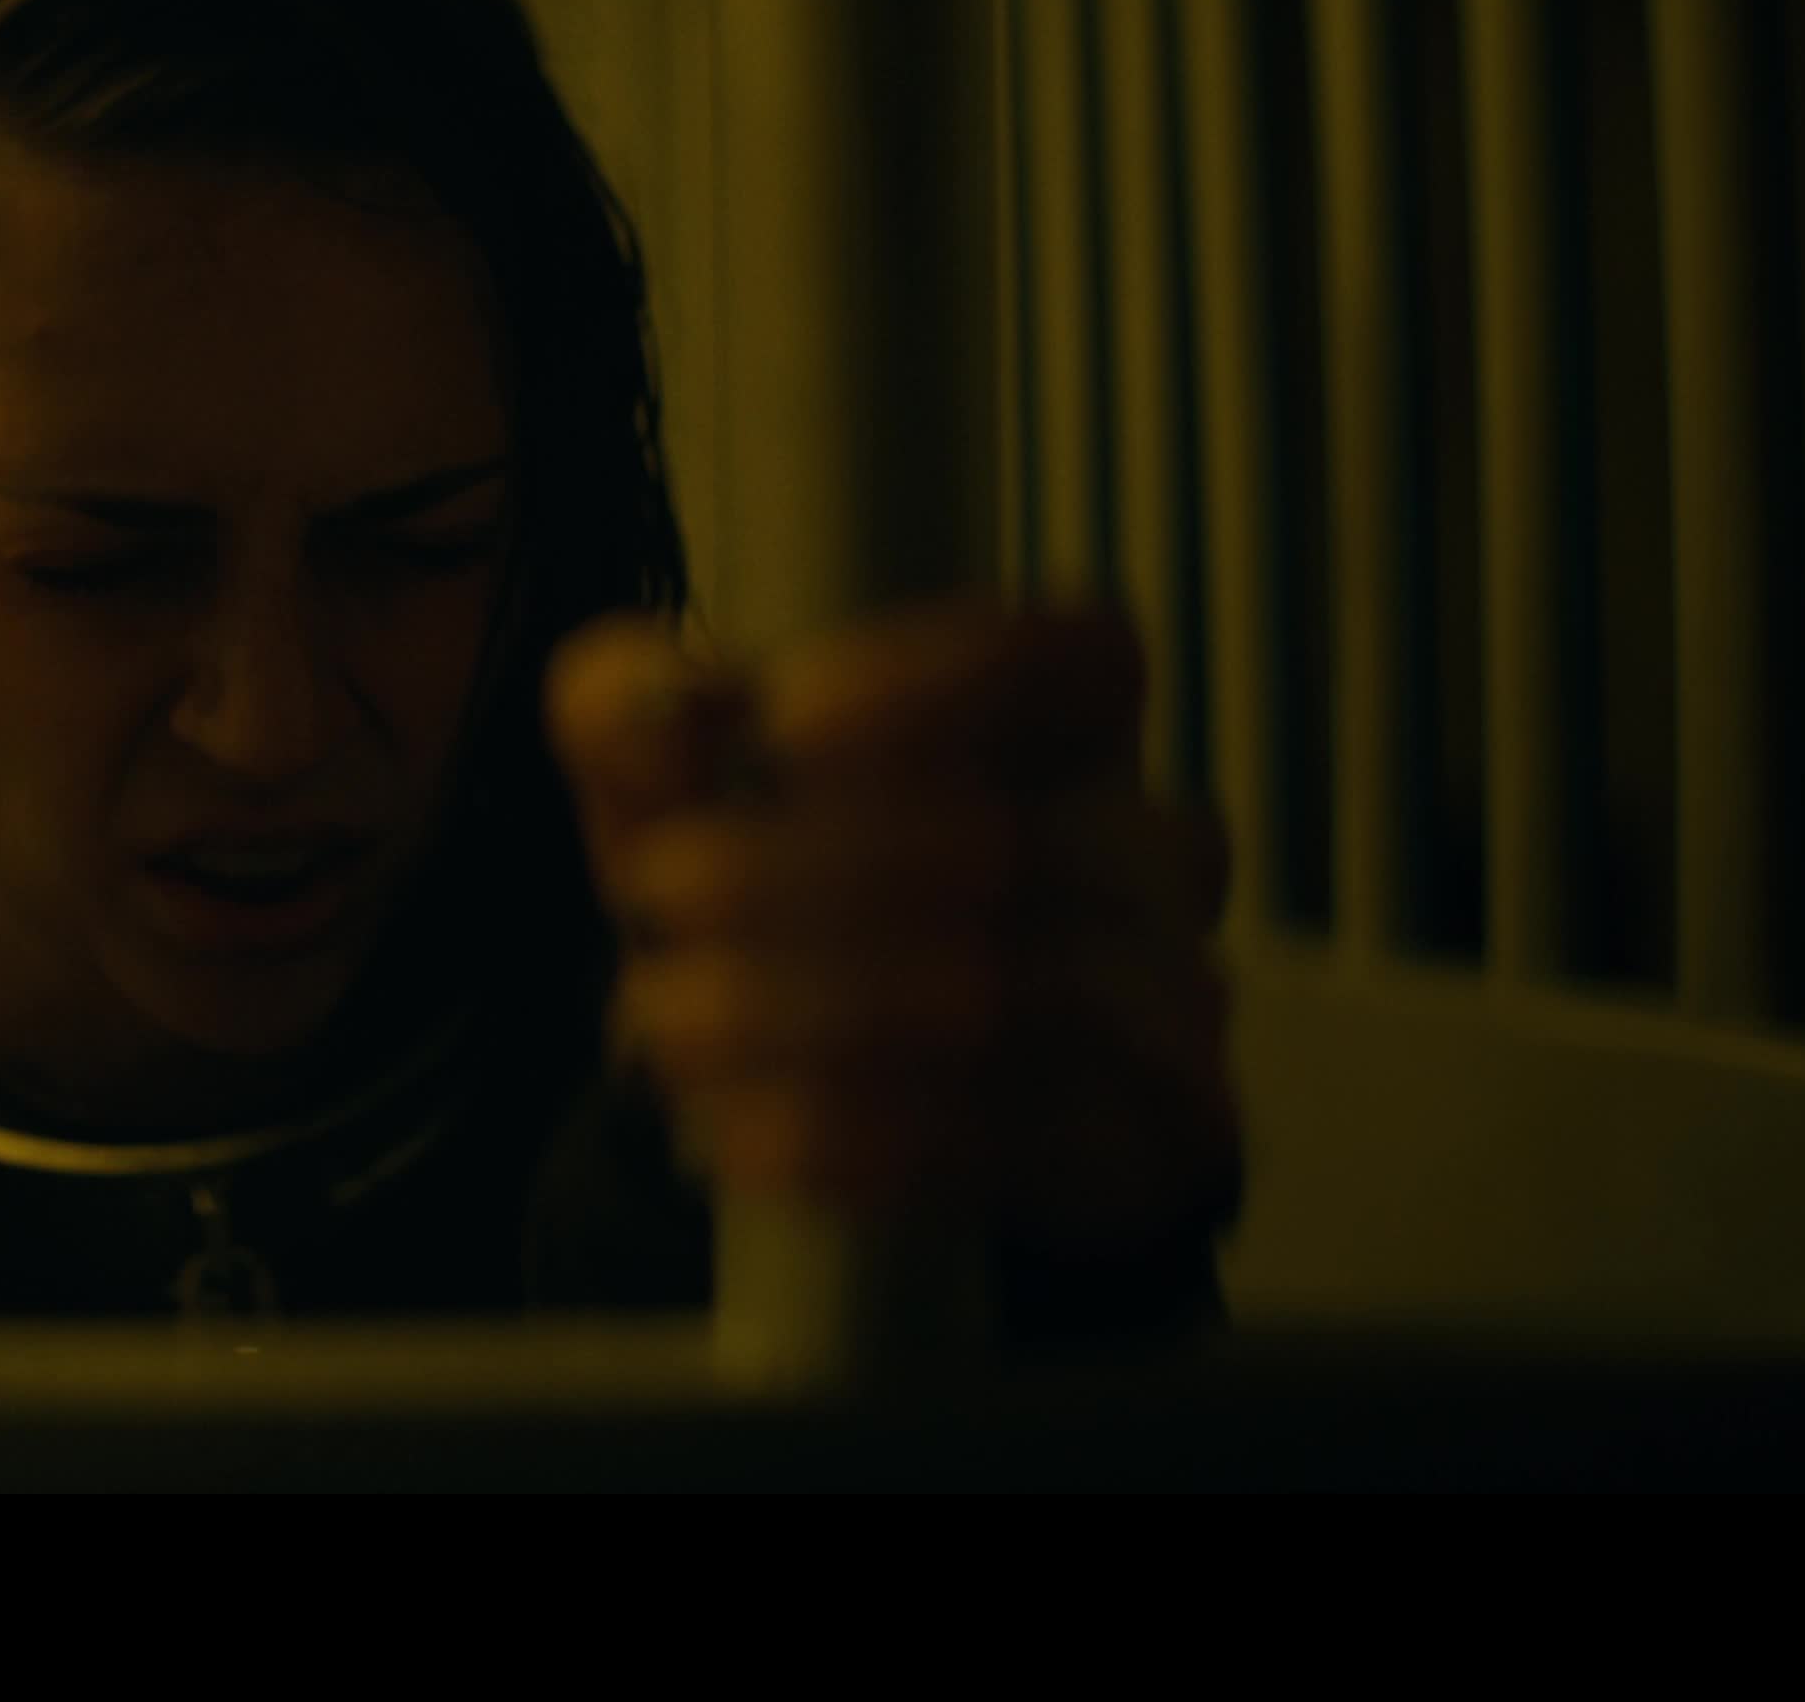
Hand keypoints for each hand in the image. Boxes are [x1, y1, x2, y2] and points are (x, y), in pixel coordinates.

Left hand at [546, 598, 1240, 1267]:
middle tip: (658, 888)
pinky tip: (741, 1128)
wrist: (843, 1106)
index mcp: (1065, 726)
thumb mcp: (679, 794)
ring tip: (667, 1016)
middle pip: (1016, 843)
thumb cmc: (772, 898)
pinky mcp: (1142, 1145)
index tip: (785, 720)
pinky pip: (1015, 1141)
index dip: (949, 676)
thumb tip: (640, 703)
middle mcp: (1144, 854)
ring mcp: (1166, 1005)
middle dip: (810, 868)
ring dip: (809, 1010)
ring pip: (1014, 998)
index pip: (1081, 658)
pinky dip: (858, 1134)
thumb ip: (638, 718)